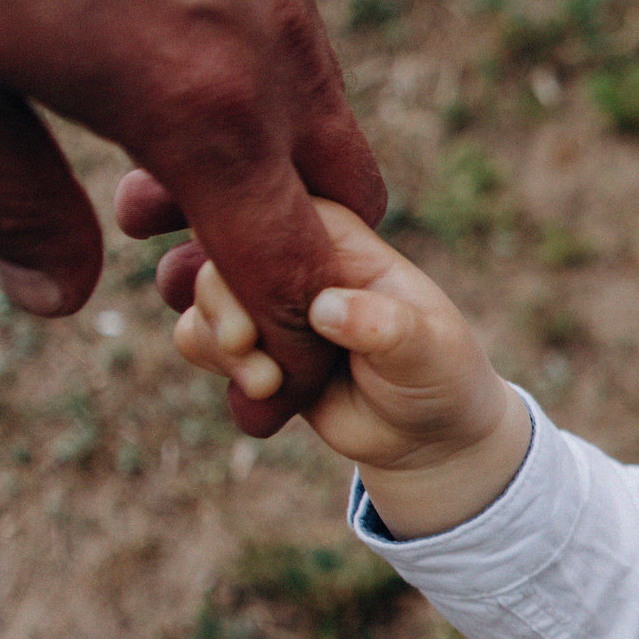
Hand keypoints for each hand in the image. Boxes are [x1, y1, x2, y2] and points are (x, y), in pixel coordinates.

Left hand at [0, 0, 384, 435]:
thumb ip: (12, 200)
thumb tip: (63, 300)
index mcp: (205, 111)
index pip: (287, 274)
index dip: (281, 353)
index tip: (260, 401)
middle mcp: (272, 48)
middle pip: (346, 197)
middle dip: (299, 261)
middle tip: (206, 278)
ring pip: (317, 101)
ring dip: (264, 158)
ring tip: (154, 164)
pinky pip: (286, 18)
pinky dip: (250, 72)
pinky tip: (158, 47)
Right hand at [174, 202, 529, 537]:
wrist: (427, 434)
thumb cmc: (440, 375)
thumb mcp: (430, 352)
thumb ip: (385, 326)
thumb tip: (326, 308)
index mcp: (339, 237)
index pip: (275, 204)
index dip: (246, 236)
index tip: (249, 288)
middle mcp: (295, 259)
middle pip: (221, 249)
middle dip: (223, 302)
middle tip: (246, 345)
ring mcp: (267, 300)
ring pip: (201, 296)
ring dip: (217, 341)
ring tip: (266, 382)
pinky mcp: (249, 343)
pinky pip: (197, 338)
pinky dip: (219, 368)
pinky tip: (265, 396)